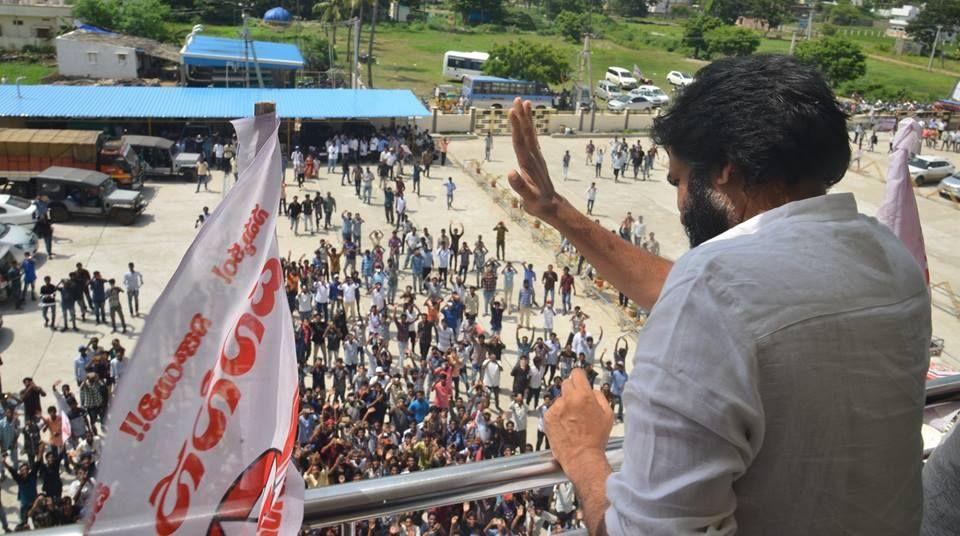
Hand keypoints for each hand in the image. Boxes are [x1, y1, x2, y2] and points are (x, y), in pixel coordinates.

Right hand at [507, 99, 565, 222]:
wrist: (553, 206)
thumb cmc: (538, 204)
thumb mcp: (528, 199)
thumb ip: (519, 186)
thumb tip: (509, 173)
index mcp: (528, 163)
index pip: (520, 141)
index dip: (516, 126)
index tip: (512, 111)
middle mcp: (533, 157)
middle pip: (526, 133)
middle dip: (522, 116)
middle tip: (518, 99)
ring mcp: (536, 156)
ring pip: (530, 133)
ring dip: (527, 118)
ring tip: (525, 102)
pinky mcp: (537, 159)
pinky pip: (532, 139)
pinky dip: (529, 128)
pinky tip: (527, 122)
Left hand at [544, 369, 612, 474]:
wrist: (581, 456)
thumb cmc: (596, 438)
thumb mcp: (608, 414)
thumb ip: (599, 397)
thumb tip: (592, 390)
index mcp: (584, 396)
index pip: (577, 373)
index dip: (579, 377)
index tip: (580, 381)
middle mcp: (568, 399)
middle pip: (566, 383)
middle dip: (572, 391)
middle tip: (578, 403)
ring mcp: (556, 408)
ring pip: (560, 398)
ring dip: (565, 404)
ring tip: (573, 420)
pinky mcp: (547, 418)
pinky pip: (553, 410)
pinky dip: (558, 415)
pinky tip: (565, 426)